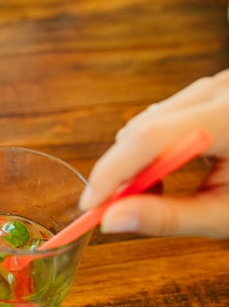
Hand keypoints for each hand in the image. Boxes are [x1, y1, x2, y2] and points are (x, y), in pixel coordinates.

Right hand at [79, 69, 228, 237]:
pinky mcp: (211, 91)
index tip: (90, 205)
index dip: (112, 171)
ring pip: (148, 120)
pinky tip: (168, 169)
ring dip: (136, 160)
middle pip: (144, 127)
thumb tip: (112, 220)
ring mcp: (217, 86)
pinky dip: (151, 146)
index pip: (151, 137)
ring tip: (157, 192)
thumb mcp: (227, 214)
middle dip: (121, 171)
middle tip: (116, 208)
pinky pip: (162, 115)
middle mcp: (222, 91)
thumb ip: (168, 217)